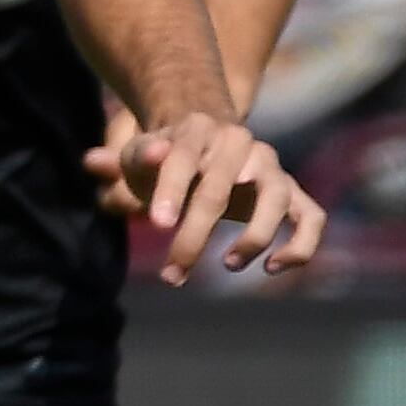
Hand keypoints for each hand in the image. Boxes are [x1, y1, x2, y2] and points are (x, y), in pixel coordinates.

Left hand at [97, 106, 321, 281]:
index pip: (183, 158)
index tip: (157, 225)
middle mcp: (241, 145)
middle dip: (194, 235)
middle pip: (220, 189)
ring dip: (255, 237)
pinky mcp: (290, 192)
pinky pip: (311, 217)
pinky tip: (273, 268)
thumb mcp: (138, 153)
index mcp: (197, 130)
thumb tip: (94, 162)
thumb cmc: (163, 155)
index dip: (170, 190)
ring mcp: (270, 168)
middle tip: (171, 275)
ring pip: (278, 199)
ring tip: (227, 265)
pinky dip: (301, 244)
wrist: (205, 139)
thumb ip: (119, 162)